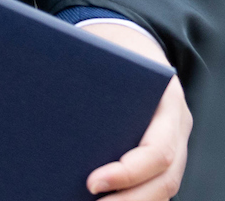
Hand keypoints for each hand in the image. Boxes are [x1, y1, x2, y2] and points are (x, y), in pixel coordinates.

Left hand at [82, 21, 188, 198]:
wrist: (136, 40)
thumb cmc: (117, 50)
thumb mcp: (107, 57)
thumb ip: (88, 80)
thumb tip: (45, 104)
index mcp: (168, 103)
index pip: (157, 152)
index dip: (126, 173)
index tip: (91, 183)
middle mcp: (179, 129)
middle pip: (165, 181)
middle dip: (129, 200)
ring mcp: (177, 145)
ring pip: (163, 189)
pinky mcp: (165, 156)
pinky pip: (154, 186)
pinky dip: (132, 197)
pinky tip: (102, 199)